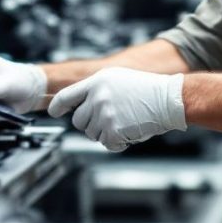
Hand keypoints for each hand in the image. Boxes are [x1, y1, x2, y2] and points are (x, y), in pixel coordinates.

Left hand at [47, 67, 185, 151]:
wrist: (168, 99)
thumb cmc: (147, 89)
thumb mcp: (117, 79)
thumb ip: (96, 89)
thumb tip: (79, 104)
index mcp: (96, 82)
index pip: (67, 96)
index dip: (57, 106)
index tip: (53, 112)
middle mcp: (97, 97)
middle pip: (78, 121)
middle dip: (90, 124)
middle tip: (109, 120)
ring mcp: (104, 114)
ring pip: (92, 134)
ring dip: (105, 133)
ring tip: (125, 121)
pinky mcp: (113, 130)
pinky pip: (106, 144)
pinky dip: (117, 143)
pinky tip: (129, 131)